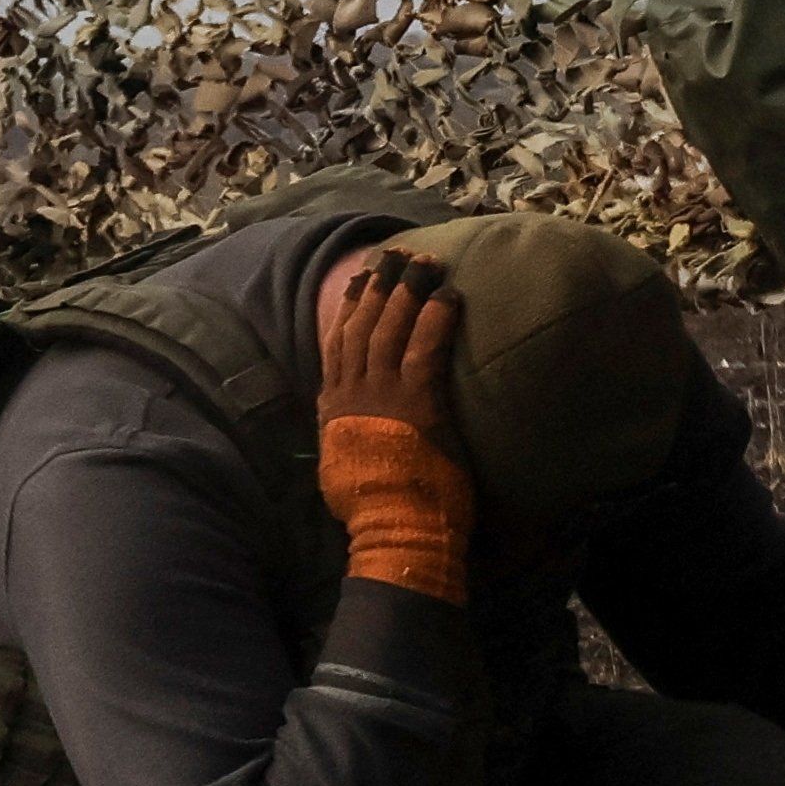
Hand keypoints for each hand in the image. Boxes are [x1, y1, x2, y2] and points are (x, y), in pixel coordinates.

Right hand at [315, 248, 474, 603]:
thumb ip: (344, 433)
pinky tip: (450, 297)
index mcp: (334, 405)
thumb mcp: (341, 463)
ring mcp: (383, 395)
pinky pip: (426, 349)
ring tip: (426, 263)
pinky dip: (437, 320)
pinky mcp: (417, 403)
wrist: (392, 529)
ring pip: (392, 328)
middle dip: (382, 285)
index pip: (339, 341)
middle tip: (397, 255)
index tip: (362, 278)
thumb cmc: (373, 508)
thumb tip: (343, 423)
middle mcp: (353, 391)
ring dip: (410, 291)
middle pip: (365, 324)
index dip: (352, 305)